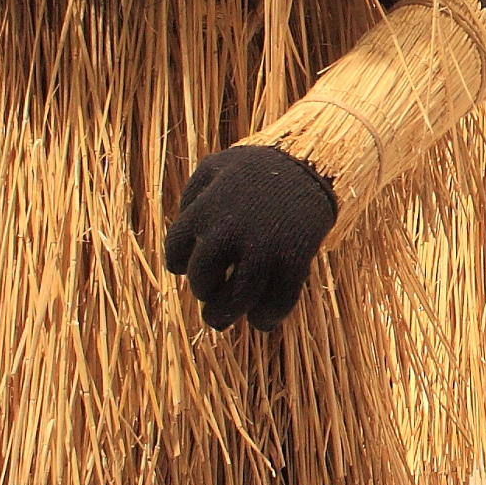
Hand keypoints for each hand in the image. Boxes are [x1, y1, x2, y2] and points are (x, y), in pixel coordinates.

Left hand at [164, 142, 338, 331]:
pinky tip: (262, 320)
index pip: (174, 252)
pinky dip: (266, 319)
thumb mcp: (217, 165)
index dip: (179, 263)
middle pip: (201, 282)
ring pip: (235, 302)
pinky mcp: (292, 261)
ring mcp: (261, 250)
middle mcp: (227, 234)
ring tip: (224, 318)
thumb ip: (195, 192)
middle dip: (204, 292)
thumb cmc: (259, 167)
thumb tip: (183, 221)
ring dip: (225, 316)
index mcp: (204, 211)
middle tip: (212, 292)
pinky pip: (276, 303)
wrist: (311, 164)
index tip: (187, 267)